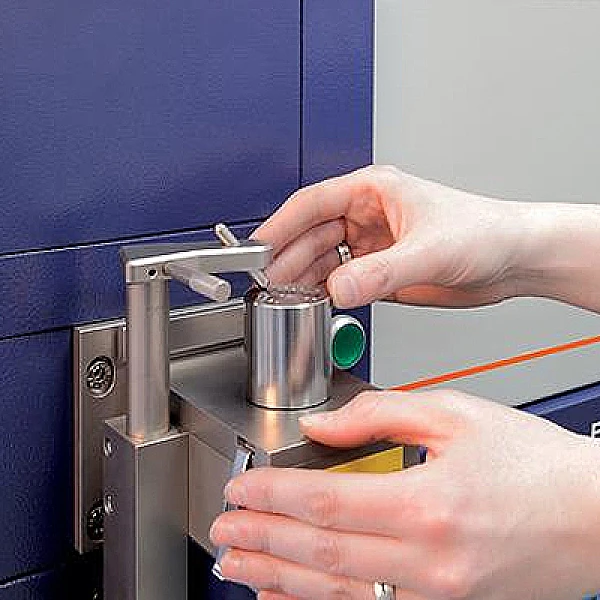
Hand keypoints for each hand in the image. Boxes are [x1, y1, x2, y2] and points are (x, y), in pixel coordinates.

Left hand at [210, 390, 599, 598]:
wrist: (594, 516)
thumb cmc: (534, 462)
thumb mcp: (456, 414)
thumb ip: (381, 413)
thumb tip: (324, 425)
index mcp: (427, 503)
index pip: (324, 501)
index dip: (272, 495)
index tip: (240, 487)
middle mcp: (428, 561)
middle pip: (320, 552)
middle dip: (262, 539)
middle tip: (222, 530)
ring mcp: (436, 595)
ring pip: (336, 591)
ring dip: (277, 577)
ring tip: (238, 566)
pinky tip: (287, 597)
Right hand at [252, 165, 528, 307]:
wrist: (514, 260)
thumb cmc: (485, 232)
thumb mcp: (431, 250)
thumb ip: (381, 272)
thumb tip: (338, 288)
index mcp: (373, 191)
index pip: (311, 203)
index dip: (279, 226)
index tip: (257, 248)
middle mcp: (367, 216)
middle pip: (310, 235)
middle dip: (287, 259)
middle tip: (267, 283)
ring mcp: (371, 245)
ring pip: (322, 261)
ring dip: (303, 279)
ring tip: (284, 297)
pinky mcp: (379, 272)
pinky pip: (341, 282)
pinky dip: (325, 294)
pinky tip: (313, 304)